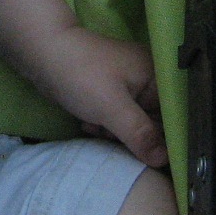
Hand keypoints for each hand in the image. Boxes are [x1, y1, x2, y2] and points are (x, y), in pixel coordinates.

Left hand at [39, 27, 166, 168]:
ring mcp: (128, 86)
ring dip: (113, 131)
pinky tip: (87, 122)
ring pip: (132, 124)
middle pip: (154, 123)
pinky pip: (116, 119)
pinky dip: (103, 124)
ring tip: (95, 124)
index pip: (174, 116)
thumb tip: (164, 160)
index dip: (165, 139)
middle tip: (109, 130)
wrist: (40, 54)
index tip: (150, 155)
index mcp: (157, 76)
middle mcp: (147, 80)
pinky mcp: (109, 93)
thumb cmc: (80, 75)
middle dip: (131, 135)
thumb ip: (141, 135)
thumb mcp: (113, 108)